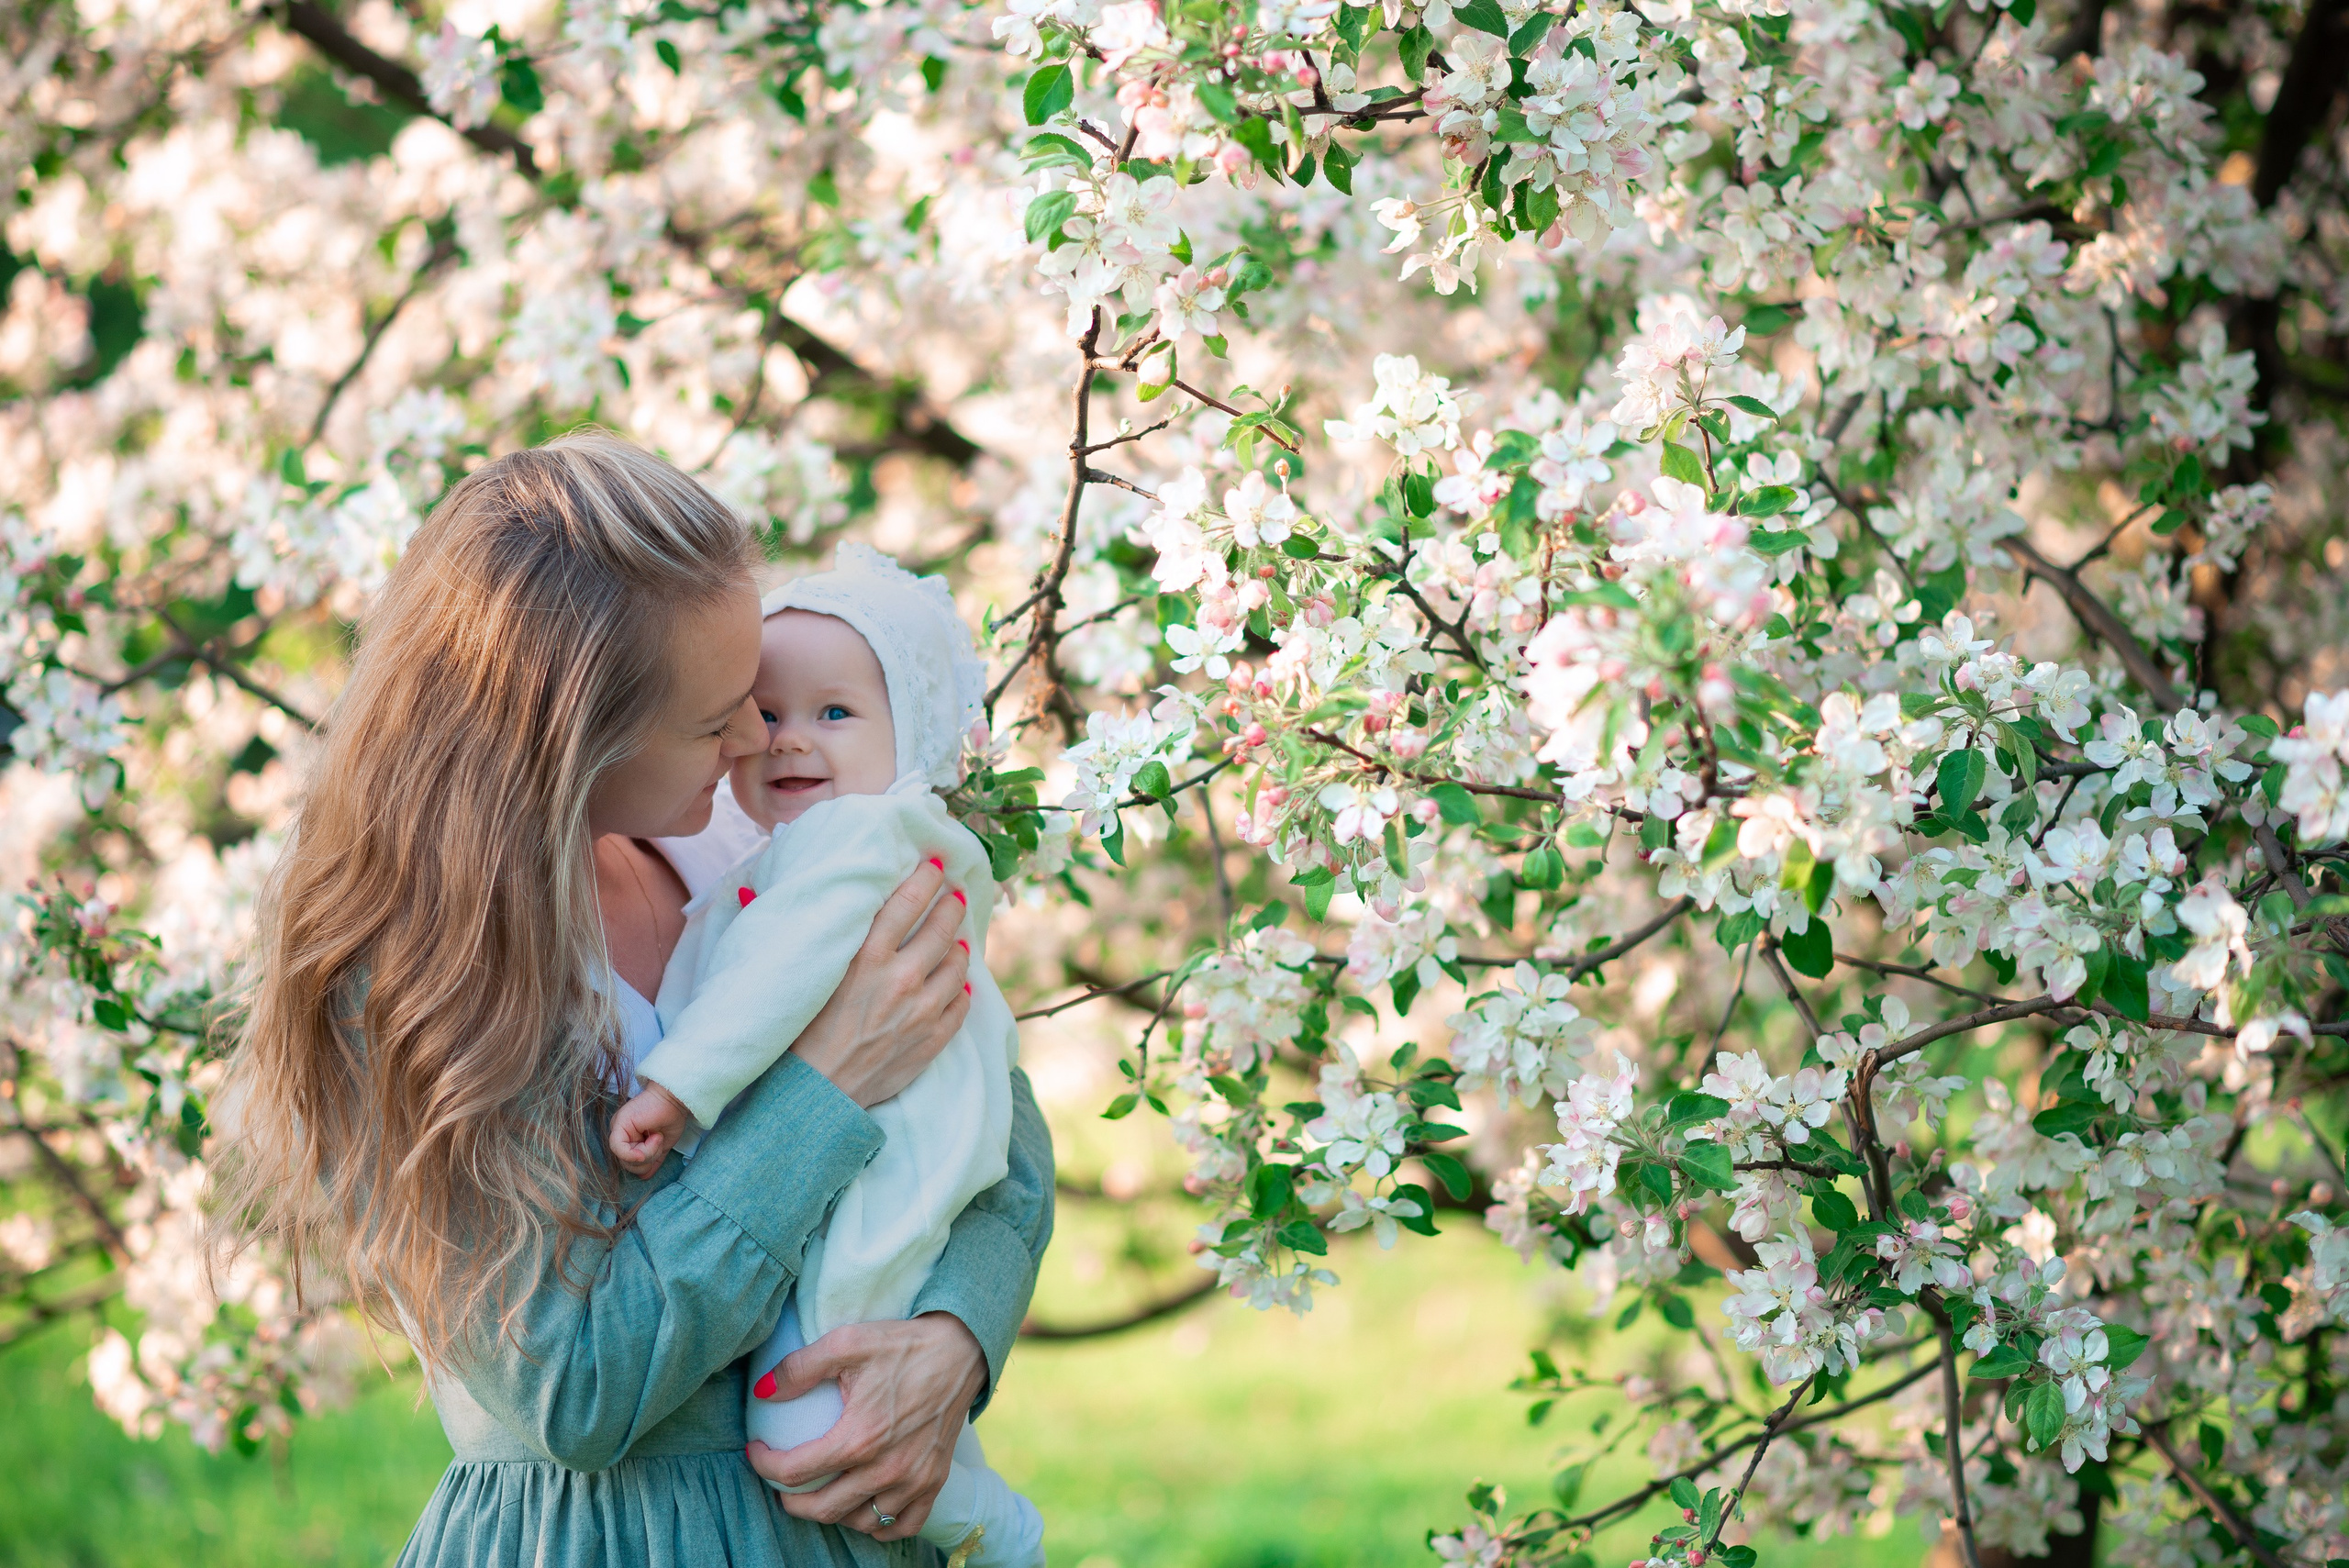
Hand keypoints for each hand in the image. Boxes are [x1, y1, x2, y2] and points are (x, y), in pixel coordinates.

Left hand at [609, 1081, 689, 1175]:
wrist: (676, 1099)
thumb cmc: (671, 1117)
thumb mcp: (661, 1146)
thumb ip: (652, 1160)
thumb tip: (644, 1177)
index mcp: (629, 1139)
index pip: (629, 1164)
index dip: (646, 1164)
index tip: (660, 1150)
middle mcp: (620, 1134)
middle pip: (626, 1165)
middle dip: (647, 1159)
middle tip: (659, 1142)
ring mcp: (617, 1128)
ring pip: (624, 1159)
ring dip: (647, 1152)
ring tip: (658, 1136)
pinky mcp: (618, 1124)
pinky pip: (619, 1148)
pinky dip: (636, 1151)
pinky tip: (652, 1140)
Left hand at [744, 1312, 985, 1540]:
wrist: (961, 1350)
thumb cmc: (903, 1345)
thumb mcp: (847, 1342)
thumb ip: (799, 1368)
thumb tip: (761, 1392)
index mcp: (860, 1437)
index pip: (795, 1471)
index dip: (765, 1465)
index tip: (757, 1451)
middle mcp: (887, 1468)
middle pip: (823, 1508)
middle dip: (791, 1501)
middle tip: (781, 1483)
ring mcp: (914, 1480)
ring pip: (860, 1521)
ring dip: (833, 1513)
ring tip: (820, 1492)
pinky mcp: (935, 1481)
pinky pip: (902, 1526)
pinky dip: (879, 1526)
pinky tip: (863, 1509)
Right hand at [790, 859, 971, 1107]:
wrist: (813, 1098)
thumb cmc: (792, 1035)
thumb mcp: (786, 976)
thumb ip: (780, 929)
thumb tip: (749, 886)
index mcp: (865, 956)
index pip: (907, 902)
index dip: (925, 879)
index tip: (935, 866)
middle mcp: (900, 978)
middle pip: (940, 928)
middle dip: (949, 906)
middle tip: (953, 894)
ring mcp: (921, 1011)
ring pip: (956, 965)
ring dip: (959, 946)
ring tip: (959, 938)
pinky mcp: (931, 1040)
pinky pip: (960, 1006)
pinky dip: (962, 990)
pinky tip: (961, 982)